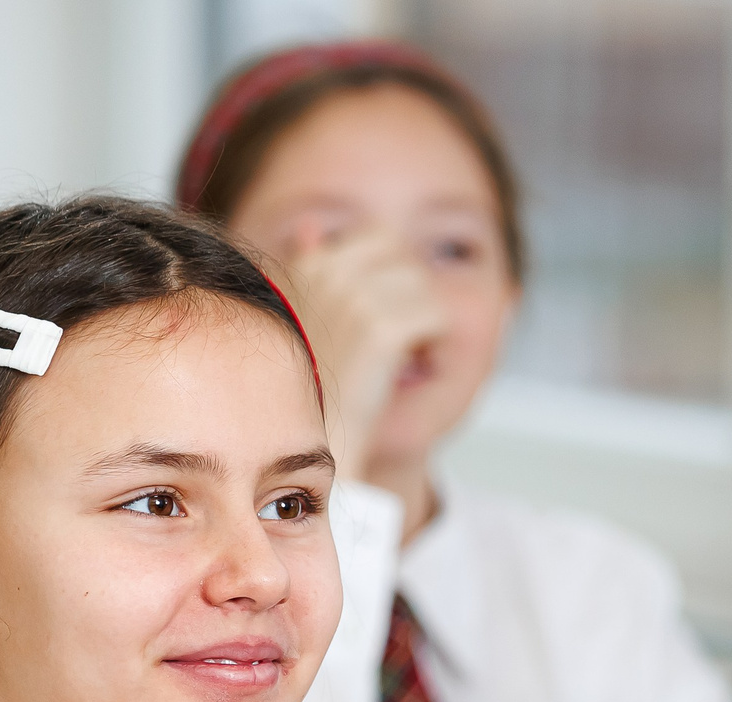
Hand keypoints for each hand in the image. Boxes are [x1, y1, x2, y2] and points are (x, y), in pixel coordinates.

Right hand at [278, 224, 450, 484]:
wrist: (310, 443)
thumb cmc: (307, 388)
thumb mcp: (296, 315)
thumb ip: (305, 265)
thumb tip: (313, 228)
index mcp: (308, 266)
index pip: (380, 238)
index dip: (395, 277)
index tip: (383, 321)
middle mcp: (328, 273)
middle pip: (407, 257)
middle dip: (414, 295)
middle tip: (400, 341)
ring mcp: (352, 299)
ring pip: (425, 286)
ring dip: (425, 322)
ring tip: (400, 359)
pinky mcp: (379, 329)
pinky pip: (436, 315)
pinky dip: (433, 344)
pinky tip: (406, 369)